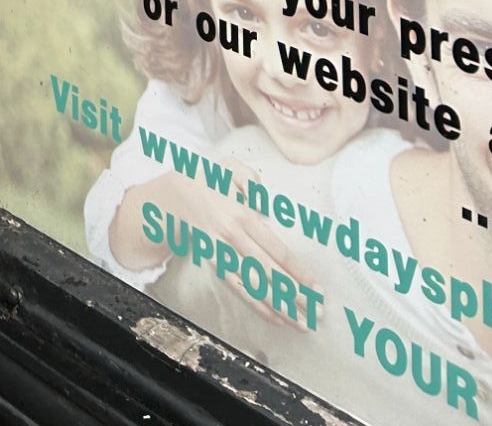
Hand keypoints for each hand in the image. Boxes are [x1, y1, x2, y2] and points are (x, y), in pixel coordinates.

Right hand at [111, 167, 312, 324]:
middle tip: (317, 314)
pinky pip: (238, 289)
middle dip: (294, 296)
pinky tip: (275, 318)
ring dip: (278, 307)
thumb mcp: (230, 167)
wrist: (174, 195)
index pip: (277, 250)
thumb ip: (251, 180)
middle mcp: (232, 237)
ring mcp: (222, 253)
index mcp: (241, 215)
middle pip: (269, 273)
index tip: (317, 288)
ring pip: (254, 286)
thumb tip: (266, 206)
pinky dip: (257, 306)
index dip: (298, 271)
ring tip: (300, 324)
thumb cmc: (210, 180)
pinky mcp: (214, 264)